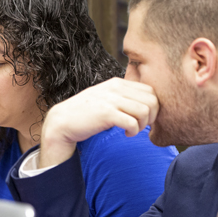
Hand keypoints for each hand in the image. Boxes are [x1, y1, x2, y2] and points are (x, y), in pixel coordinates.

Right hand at [39, 77, 158, 167]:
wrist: (63, 120)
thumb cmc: (87, 112)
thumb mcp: (106, 97)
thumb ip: (122, 96)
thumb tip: (147, 104)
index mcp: (117, 83)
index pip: (150, 90)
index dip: (154, 106)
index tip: (145, 118)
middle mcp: (115, 88)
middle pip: (152, 100)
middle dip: (152, 117)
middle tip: (142, 125)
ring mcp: (110, 100)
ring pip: (145, 111)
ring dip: (143, 125)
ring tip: (133, 130)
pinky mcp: (106, 114)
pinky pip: (132, 123)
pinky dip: (134, 131)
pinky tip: (127, 134)